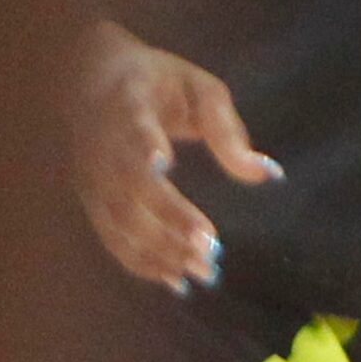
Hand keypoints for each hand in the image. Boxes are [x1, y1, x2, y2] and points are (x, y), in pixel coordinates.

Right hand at [69, 19, 282, 294]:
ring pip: (121, 222)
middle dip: (169, 219)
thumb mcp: (199, 89)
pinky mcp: (91, 200)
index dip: (144, 146)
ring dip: (160, 251)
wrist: (90, 80)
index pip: (134, 127)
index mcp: (129, 105)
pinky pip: (113, 238)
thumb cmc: (159, 82)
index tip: (162, 163)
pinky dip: (143, 264)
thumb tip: (270, 174)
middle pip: (131, 188)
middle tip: (210, 247)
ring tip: (202, 272)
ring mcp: (92, 176)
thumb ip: (228, 131)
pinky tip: (176, 280)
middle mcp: (103, 145)